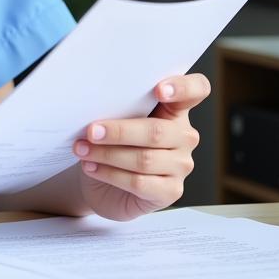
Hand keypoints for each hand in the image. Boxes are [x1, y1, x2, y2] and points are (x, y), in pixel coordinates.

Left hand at [73, 73, 209, 221]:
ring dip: (107, 154)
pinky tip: (91, 167)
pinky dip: (110, 174)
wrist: (103, 183)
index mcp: (175, 109)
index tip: (159, 90)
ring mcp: (181, 165)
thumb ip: (118, 106)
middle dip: (119, 131)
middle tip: (91, 131)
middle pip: (157, 131)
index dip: (183, 87)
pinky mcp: (171, 191)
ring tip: (82, 149)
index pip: (197, 89)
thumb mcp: (114, 119)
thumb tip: (94, 98)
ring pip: (144, 159)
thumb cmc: (111, 142)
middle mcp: (184, 136)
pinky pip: (139, 182)